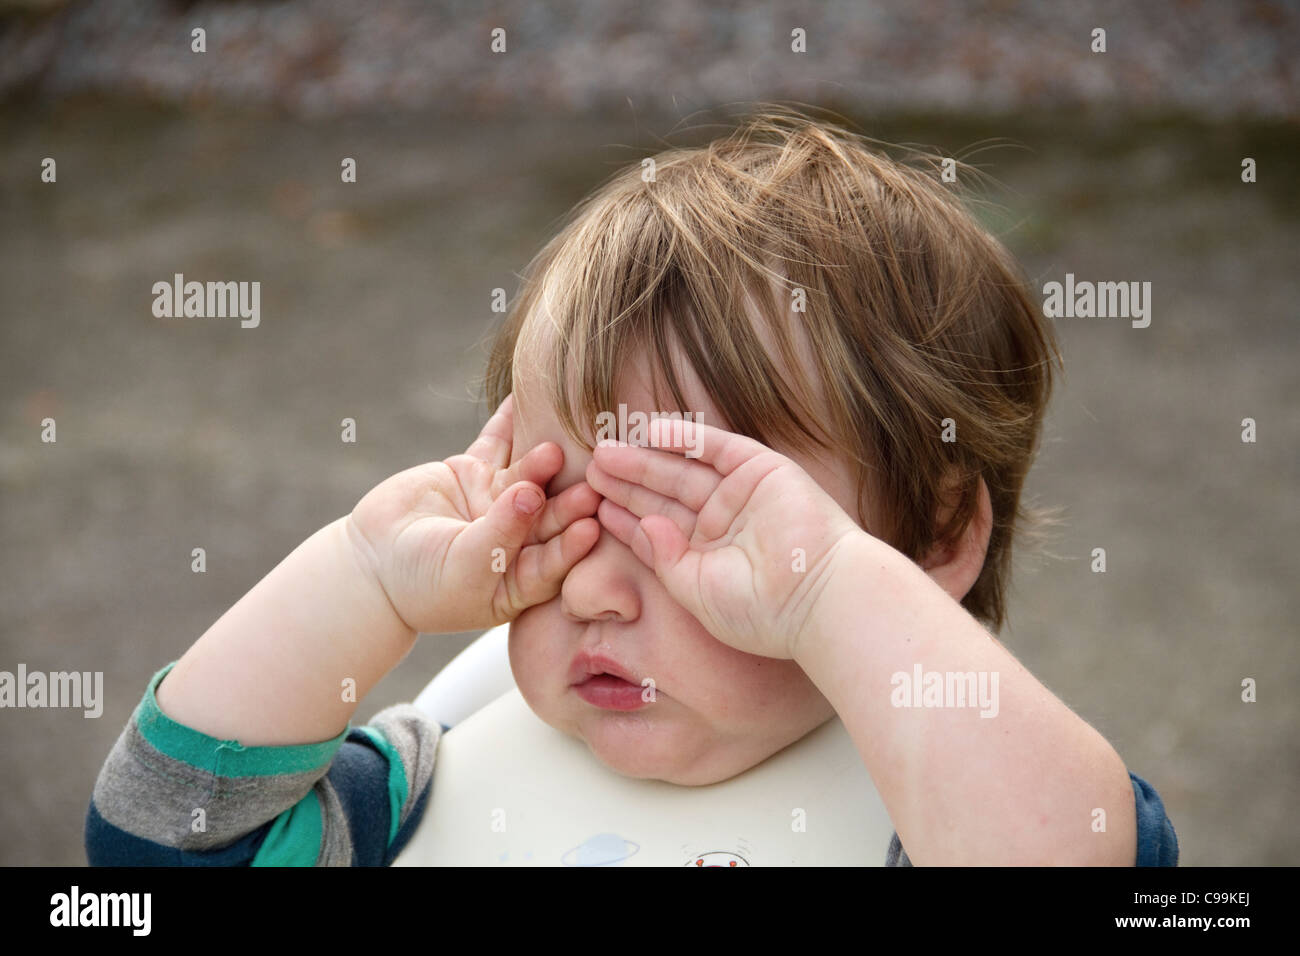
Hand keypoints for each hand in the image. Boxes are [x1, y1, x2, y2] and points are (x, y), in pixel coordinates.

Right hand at [347, 394, 600, 633]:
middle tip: (591, 482)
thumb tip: (531, 493)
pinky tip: (527, 399)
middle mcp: (519, 538)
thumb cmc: (421, 583)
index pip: (554, 560)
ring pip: (526, 477)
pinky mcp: (475, 472)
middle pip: (549, 515)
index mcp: (522, 577)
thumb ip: (500, 532)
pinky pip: (497, 443)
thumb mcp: (465, 566)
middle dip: (568, 499)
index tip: (589, 527)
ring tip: (556, 449)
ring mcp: (498, 502)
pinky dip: (510, 421)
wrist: (370, 563)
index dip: (572, 544)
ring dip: (542, 461)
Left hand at [585, 418, 865, 658]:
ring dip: (645, 459)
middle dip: (628, 482)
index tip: (591, 505)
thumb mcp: (696, 592)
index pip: (658, 530)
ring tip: (606, 451)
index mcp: (708, 557)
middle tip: (590, 468)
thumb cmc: (760, 611)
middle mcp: (724, 524)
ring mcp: (743, 495)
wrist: (818, 597)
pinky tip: (649, 433)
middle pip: (665, 495)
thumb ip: (666, 559)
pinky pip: (717, 448)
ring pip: (683, 470)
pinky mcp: (762, 470)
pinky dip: (685, 438)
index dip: (624, 517)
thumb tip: (643, 525)